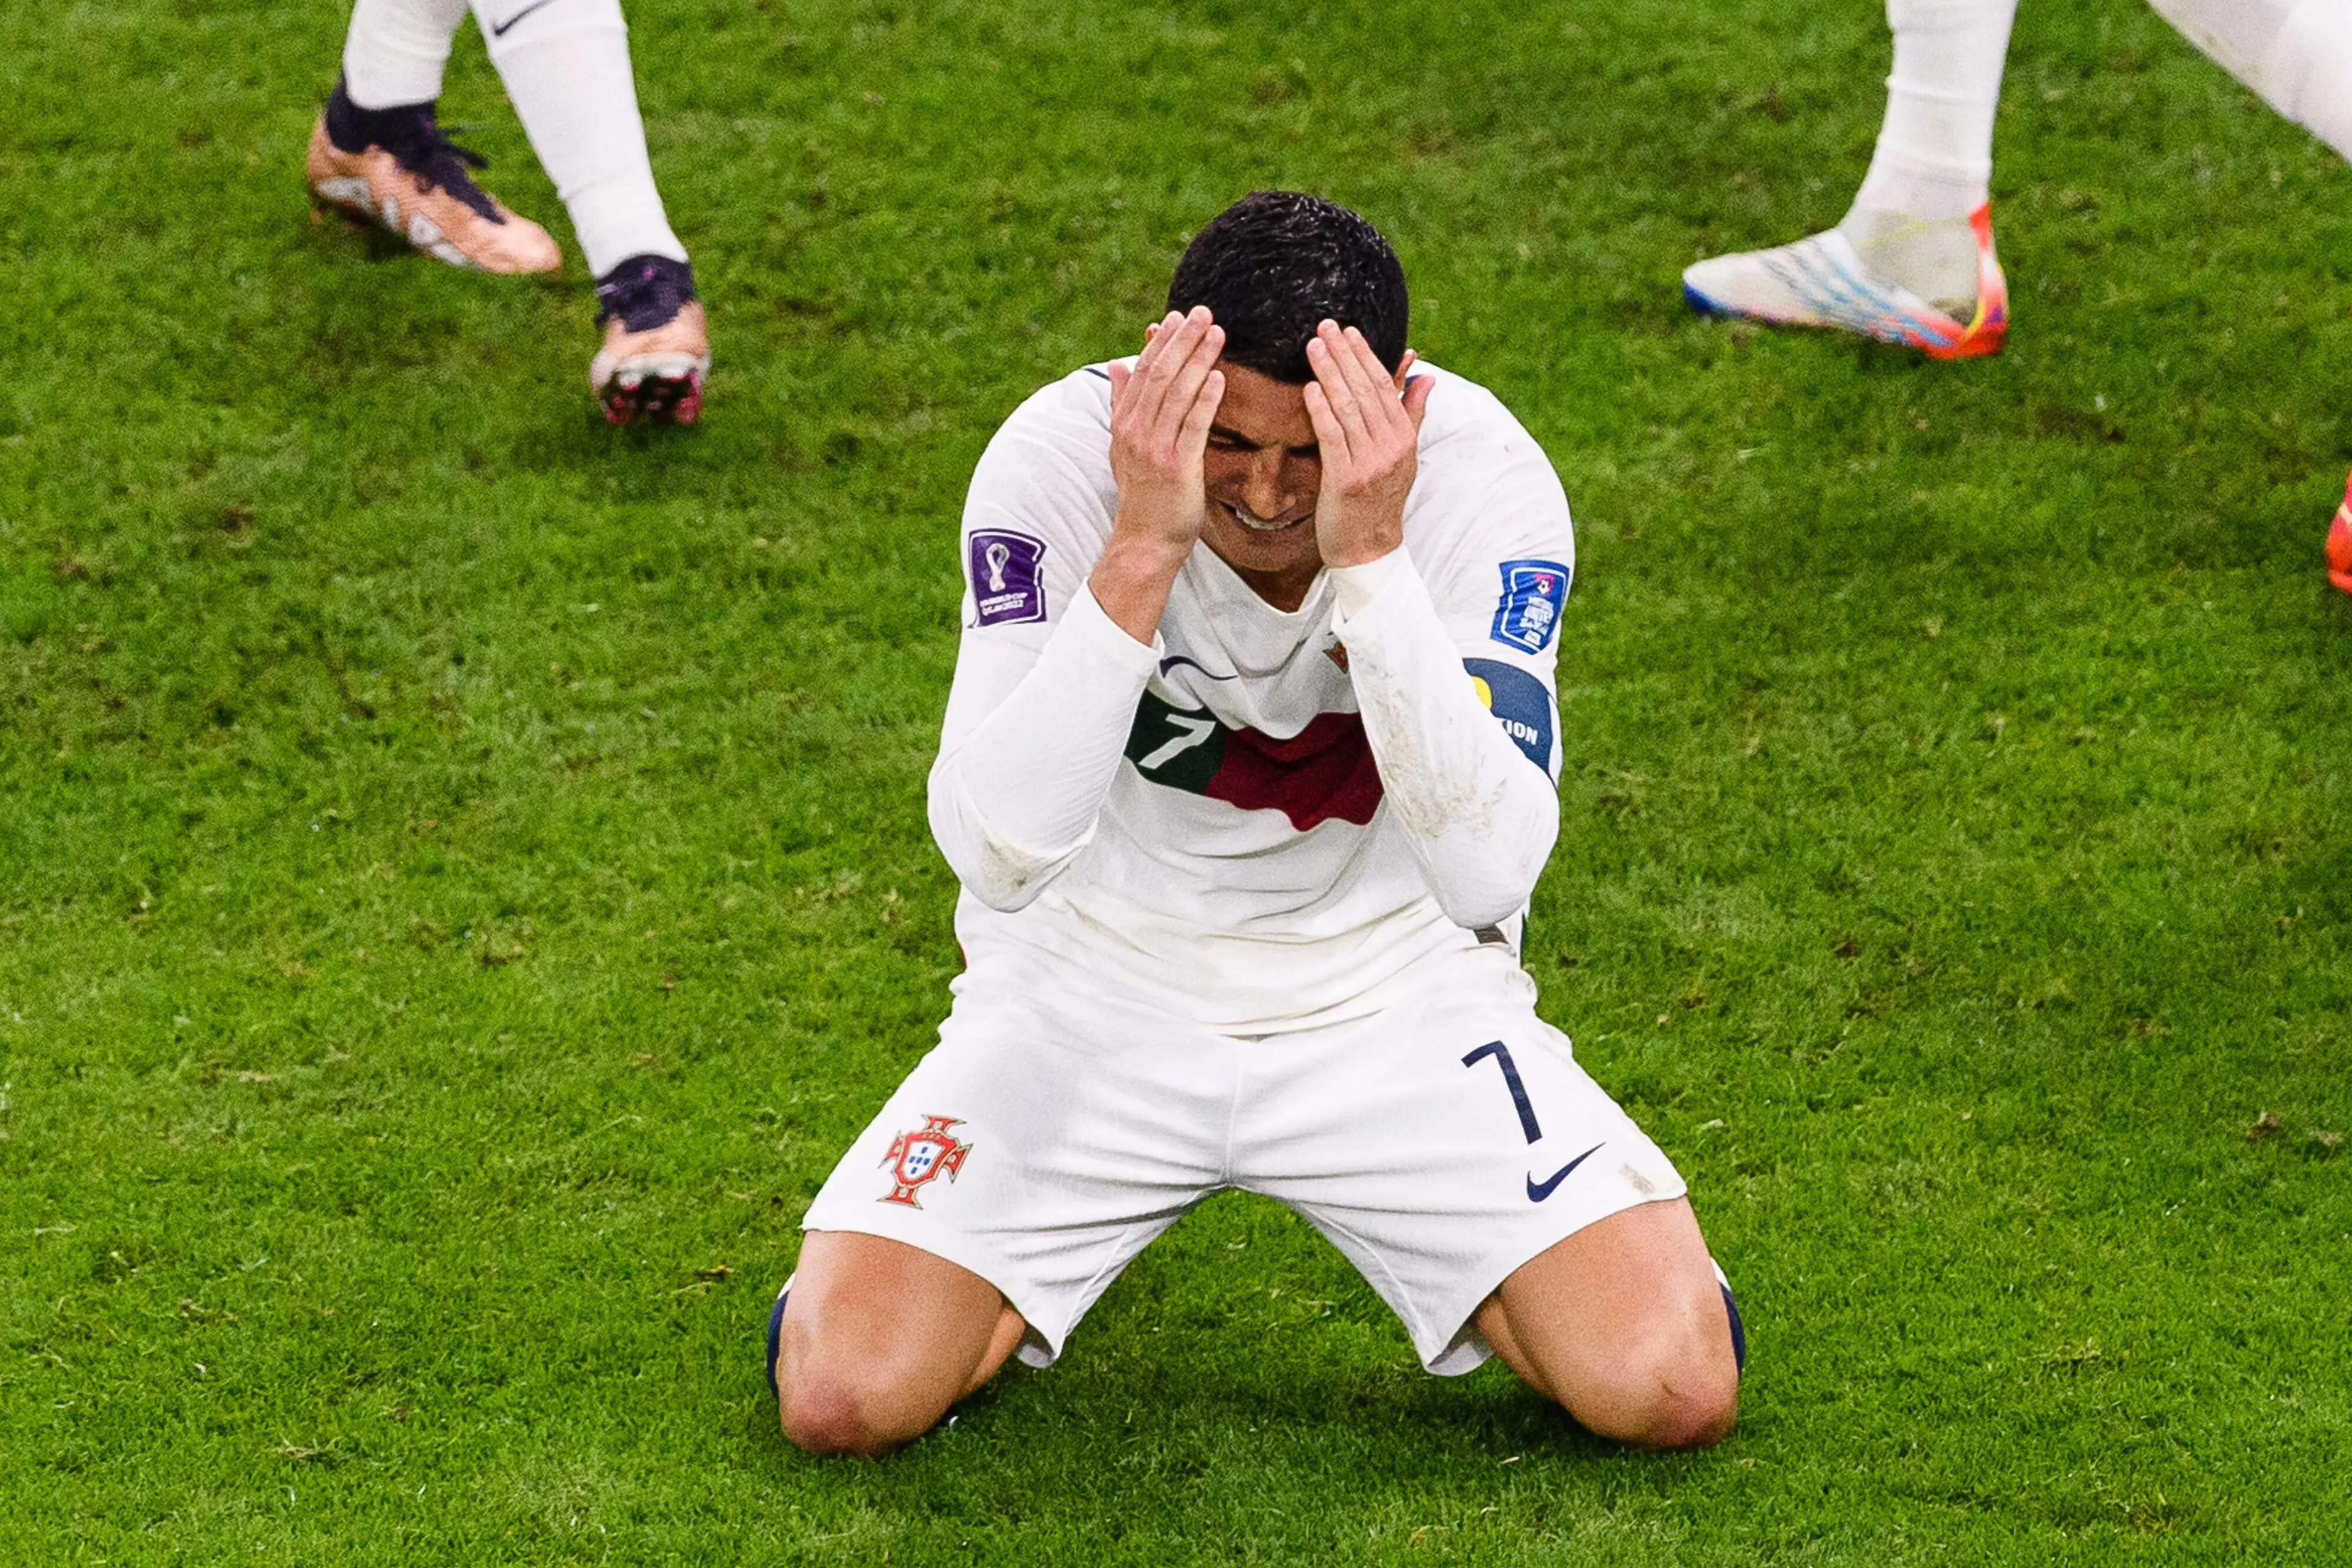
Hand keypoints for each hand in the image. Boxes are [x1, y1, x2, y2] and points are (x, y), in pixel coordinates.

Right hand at [1092, 308, 1225, 642]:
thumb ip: (1121, 403)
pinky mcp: (1178, 467)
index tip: (1178, 316)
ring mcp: (1155, 449)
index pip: (1141, 371)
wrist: (1145, 541)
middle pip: (1159, 374)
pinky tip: (1219, 377)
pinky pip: (1193, 426)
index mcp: (1123, 423)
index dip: (1161, 341)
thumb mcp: (1123, 446)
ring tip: (1217, 333)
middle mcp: (1135, 431)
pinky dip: (1205, 400)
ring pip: (1176, 393)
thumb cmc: (1142, 494)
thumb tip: (1117, 364)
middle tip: (1204, 312)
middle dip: (1182, 340)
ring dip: (1198, 359)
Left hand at [1302, 320, 1432, 568]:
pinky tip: (1310, 388)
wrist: (1369, 549)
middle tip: (1324, 326)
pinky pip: (1332, 437)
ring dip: (1330, 373)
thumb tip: (1425, 376)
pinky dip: (1321, 410)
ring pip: (1348, 409)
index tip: (1348, 331)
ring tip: (1313, 347)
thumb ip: (1412, 413)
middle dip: (1344, 355)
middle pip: (1366, 391)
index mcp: (1404, 438)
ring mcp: (1370, 464)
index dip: (1366, 355)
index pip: (1385, 386)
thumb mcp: (1404, 456)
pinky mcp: (1346, 480)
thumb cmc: (1380, 500)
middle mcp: (1391, 448)